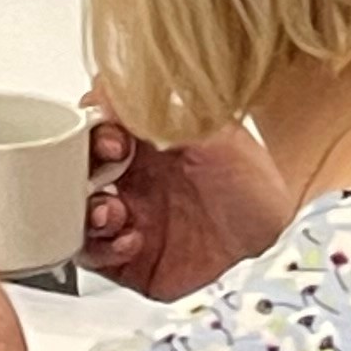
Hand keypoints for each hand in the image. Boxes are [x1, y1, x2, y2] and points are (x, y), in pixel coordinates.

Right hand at [83, 119, 289, 295]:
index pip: (93, 128)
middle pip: (72, 171)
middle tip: (98, 175)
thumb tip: (114, 90)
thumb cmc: (255, 184)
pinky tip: (131, 239)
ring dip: (85, 212)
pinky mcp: (131, 260)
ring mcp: (128, 219)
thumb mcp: (215, 136)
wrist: (278, 241)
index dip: (89, 130)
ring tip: (113, 212)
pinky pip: (95, 255)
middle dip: (73, 173)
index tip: (109, 138)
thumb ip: (162, 115)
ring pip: (75, 214)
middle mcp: (131, 180)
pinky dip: (103, 248)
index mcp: (145, 142)